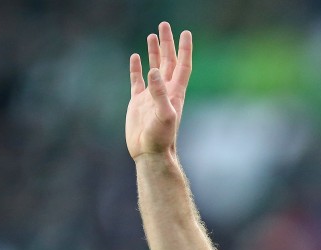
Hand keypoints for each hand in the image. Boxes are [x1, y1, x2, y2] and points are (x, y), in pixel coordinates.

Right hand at [126, 22, 192, 160]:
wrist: (149, 153)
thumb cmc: (161, 138)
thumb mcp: (164, 114)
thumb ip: (159, 93)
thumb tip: (153, 70)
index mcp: (175, 92)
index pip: (182, 65)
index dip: (185, 49)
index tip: (185, 32)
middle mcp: (165, 91)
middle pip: (168, 62)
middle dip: (167, 44)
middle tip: (165, 25)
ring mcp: (151, 96)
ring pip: (154, 68)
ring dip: (154, 52)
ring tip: (152, 36)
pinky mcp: (138, 102)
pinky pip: (137, 80)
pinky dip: (137, 68)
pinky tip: (135, 58)